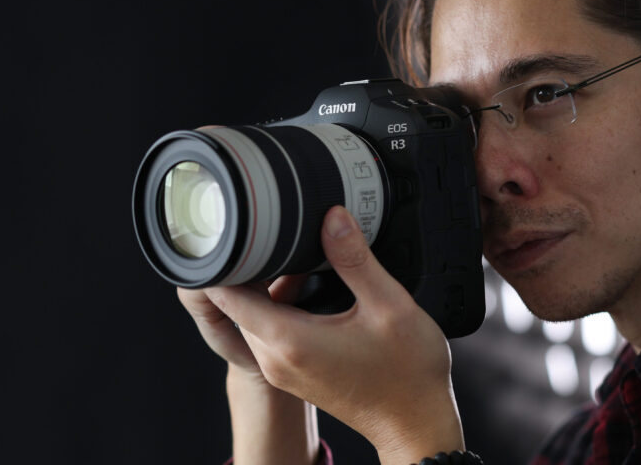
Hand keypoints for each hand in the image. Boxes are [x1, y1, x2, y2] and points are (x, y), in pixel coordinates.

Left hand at [203, 205, 464, 464]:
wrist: (416, 423)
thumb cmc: (407, 374)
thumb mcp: (390, 305)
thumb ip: (355, 259)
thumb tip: (332, 218)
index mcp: (289, 340)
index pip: (225, 295)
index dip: (225, 258)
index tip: (240, 231)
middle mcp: (276, 359)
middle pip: (234, 303)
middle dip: (247, 266)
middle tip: (274, 232)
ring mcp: (282, 370)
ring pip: (252, 317)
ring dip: (264, 287)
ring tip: (293, 255)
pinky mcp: (294, 374)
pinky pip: (269, 332)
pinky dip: (278, 306)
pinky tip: (306, 286)